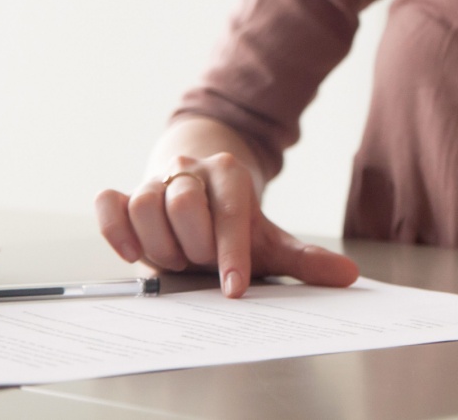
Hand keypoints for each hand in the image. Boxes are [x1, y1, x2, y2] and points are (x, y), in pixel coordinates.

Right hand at [95, 152, 357, 296]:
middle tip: (199, 261)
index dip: (232, 253)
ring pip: (145, 204)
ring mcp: (154, 178)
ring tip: (175, 258)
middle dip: (193, 244)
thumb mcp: (268, 239)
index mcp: (232, 174)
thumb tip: (348, 275)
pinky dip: (116, 228)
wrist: (198, 188)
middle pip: (183, 202)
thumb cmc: (233, 222)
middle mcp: (191, 169)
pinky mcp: (124, 191)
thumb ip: (304, 259)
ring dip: (158, 243)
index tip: (234, 288)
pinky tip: (132, 252)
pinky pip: (109, 203)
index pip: (232, 213)